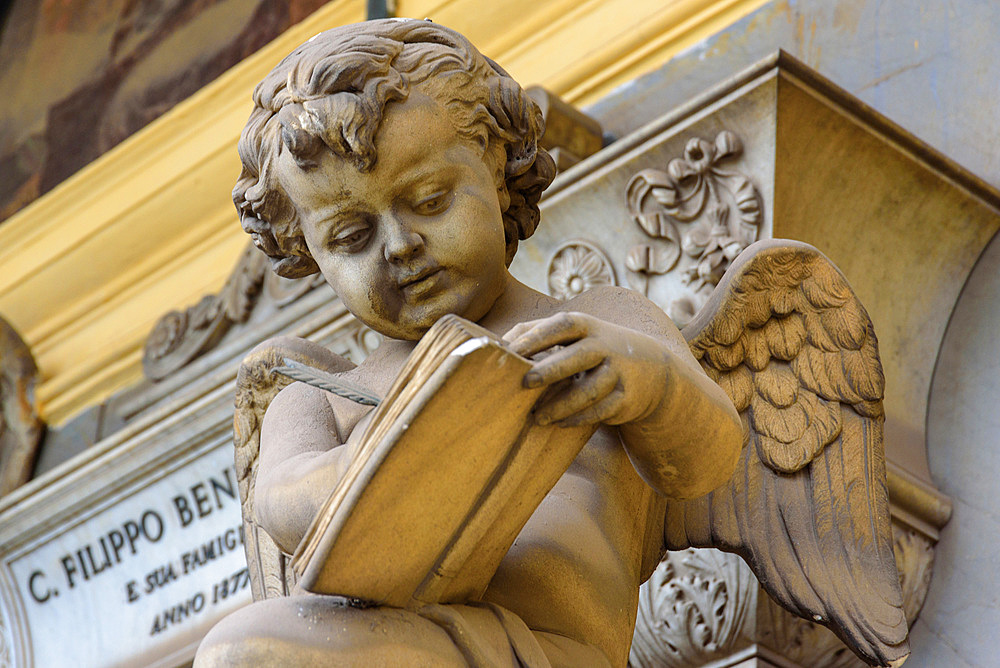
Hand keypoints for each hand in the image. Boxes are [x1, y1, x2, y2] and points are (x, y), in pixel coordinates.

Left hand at [502, 311, 669, 427]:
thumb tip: (496, 342)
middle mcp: (606, 346)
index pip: (562, 326)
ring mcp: (619, 373)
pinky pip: (600, 411)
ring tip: (537, 417)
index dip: (537, 336)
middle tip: (525, 382)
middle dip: (551, 369)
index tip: (511, 351)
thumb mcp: (575, 334)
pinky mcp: (626, 398)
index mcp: (587, 326)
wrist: (653, 370)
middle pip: (579, 356)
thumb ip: (538, 332)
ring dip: (561, 405)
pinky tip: (559, 423)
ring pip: (589, 391)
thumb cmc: (596, 348)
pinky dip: (578, 418)